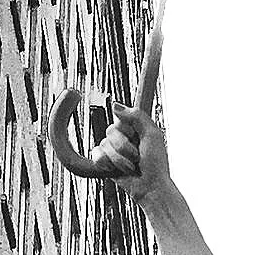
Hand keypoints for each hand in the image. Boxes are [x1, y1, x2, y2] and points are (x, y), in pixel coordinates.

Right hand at [50, 86, 171, 198]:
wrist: (150, 187)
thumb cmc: (156, 164)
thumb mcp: (152, 135)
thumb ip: (136, 117)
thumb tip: (115, 105)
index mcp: (135, 126)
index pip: (123, 111)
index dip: (123, 97)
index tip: (137, 67)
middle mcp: (123, 134)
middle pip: (112, 129)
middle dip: (125, 145)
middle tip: (137, 155)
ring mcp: (113, 148)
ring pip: (105, 144)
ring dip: (121, 158)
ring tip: (132, 165)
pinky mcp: (105, 161)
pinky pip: (97, 154)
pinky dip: (108, 163)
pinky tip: (116, 170)